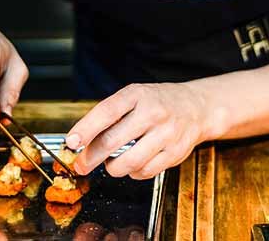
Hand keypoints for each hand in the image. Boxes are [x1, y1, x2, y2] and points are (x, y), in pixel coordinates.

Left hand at [66, 83, 212, 179]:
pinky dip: (133, 172)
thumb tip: (82, 140)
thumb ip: (110, 115)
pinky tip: (133, 162)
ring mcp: (166, 134)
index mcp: (138, 95)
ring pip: (127, 162)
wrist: (196, 108)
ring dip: (113, 167)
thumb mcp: (134, 96)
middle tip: (81, 165)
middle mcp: (153, 113)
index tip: (71, 142)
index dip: (86, 128)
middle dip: (90, 158)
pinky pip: (144, 172)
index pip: (107, 112)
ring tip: (112, 161)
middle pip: (113, 142)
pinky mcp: (174, 154)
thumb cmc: (158, 102)